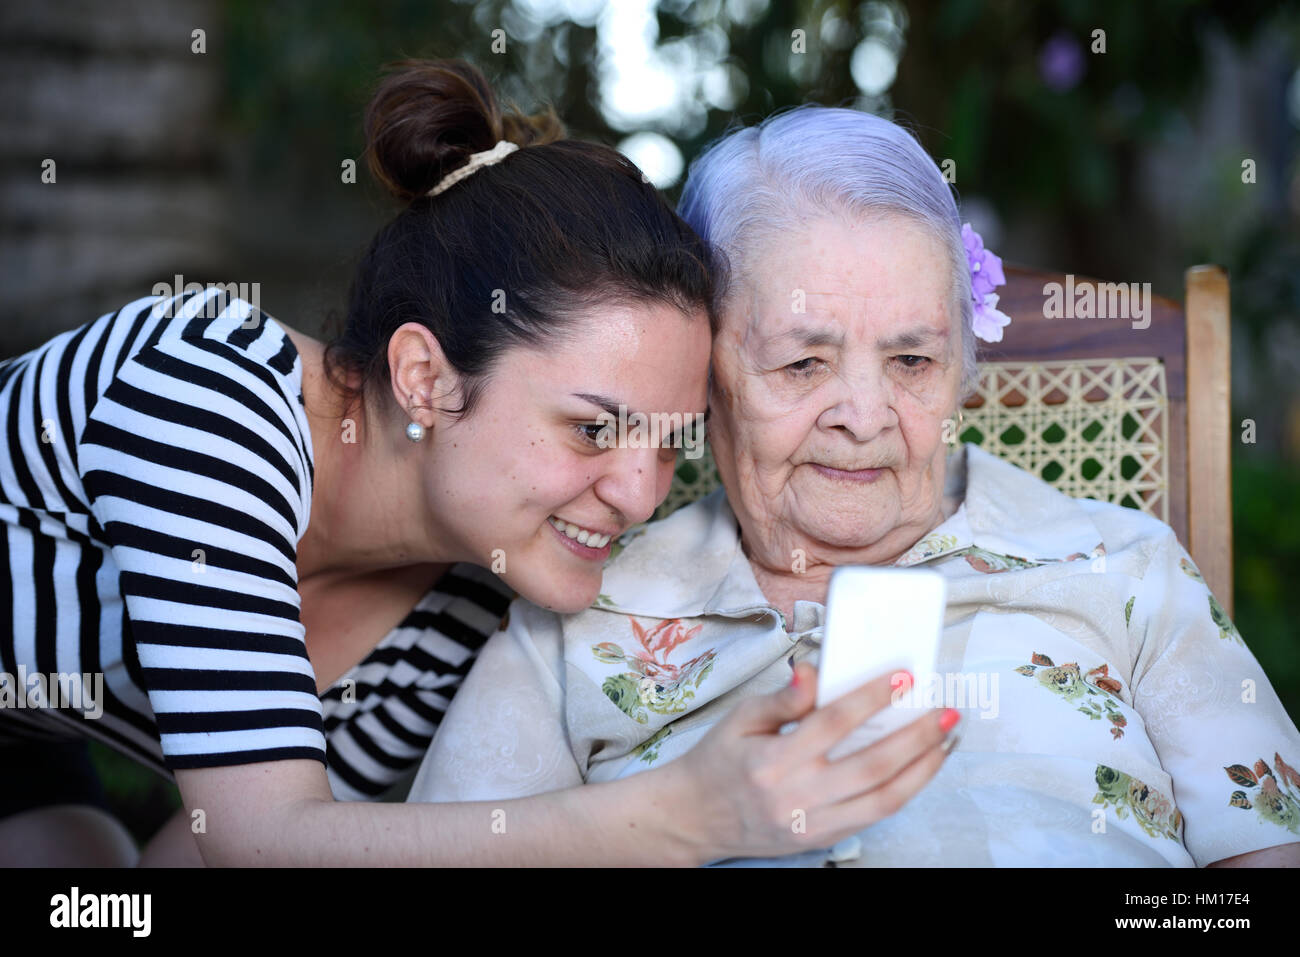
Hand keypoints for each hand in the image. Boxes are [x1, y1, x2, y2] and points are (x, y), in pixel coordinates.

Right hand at [667, 661, 957, 861]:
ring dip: (923, 768)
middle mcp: (796, 797)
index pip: (832, 722)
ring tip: (946, 739)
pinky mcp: (823, 839)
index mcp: (772, 761)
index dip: (871, 697)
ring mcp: (813, 824)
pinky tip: (920, 766)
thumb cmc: (719, 761)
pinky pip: (874, 815)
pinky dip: (904, 789)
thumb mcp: (739, 719)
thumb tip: (813, 670)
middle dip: (917, 736)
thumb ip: (782, 699)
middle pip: (872, 764)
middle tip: (945, 711)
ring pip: (884, 798)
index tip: (903, 675)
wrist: (696, 818)